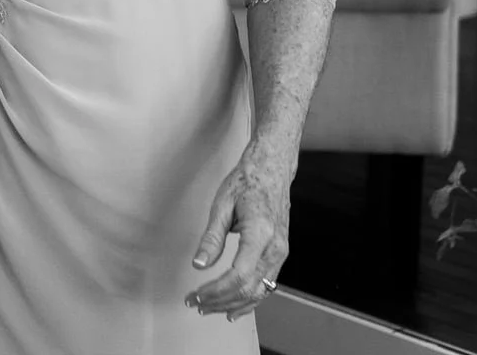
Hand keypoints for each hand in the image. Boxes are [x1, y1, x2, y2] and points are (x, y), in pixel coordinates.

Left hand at [185, 148, 291, 322]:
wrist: (272, 169)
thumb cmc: (247, 181)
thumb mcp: (222, 205)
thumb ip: (211, 237)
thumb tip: (199, 264)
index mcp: (260, 234)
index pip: (239, 275)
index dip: (216, 290)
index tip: (196, 294)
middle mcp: (275, 248)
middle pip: (249, 288)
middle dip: (220, 301)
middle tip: (195, 303)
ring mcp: (281, 253)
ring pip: (259, 291)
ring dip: (233, 304)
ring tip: (209, 307)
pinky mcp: (280, 254)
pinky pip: (267, 285)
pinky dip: (250, 299)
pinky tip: (235, 307)